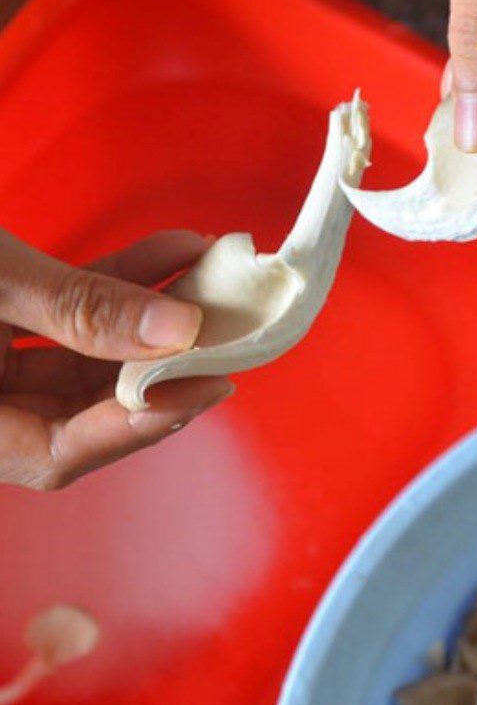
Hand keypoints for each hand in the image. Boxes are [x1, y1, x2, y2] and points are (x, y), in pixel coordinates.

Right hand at [0, 229, 233, 489]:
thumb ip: (77, 308)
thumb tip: (179, 329)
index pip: (61, 453)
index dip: (143, 423)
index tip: (213, 383)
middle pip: (84, 406)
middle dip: (160, 362)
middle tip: (225, 333)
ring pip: (84, 353)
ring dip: (150, 314)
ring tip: (210, 278)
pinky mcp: (0, 321)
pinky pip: (68, 312)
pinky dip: (117, 283)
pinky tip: (173, 252)